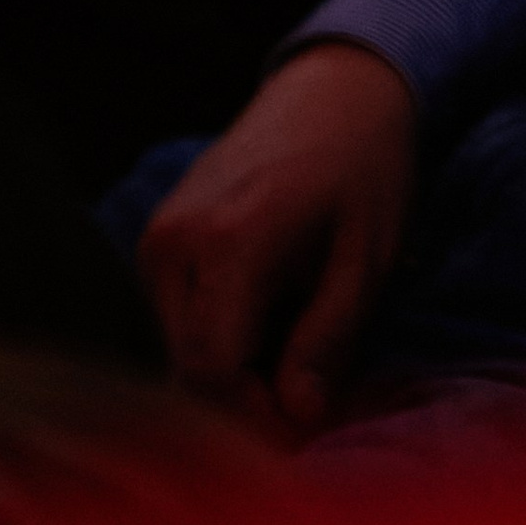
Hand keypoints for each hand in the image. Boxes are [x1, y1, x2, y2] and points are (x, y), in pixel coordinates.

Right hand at [139, 43, 417, 436]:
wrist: (336, 90)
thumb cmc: (366, 167)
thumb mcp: (368, 257)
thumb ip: (328, 339)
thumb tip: (298, 419)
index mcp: (231, 241)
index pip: (213, 370)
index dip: (254, 418)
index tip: (303, 435)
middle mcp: (176, 241)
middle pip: (189, 368)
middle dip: (246, 404)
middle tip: (309, 413)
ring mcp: (158, 238)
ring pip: (180, 349)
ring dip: (234, 373)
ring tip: (299, 362)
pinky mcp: (158, 240)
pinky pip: (179, 318)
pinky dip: (221, 340)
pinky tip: (273, 331)